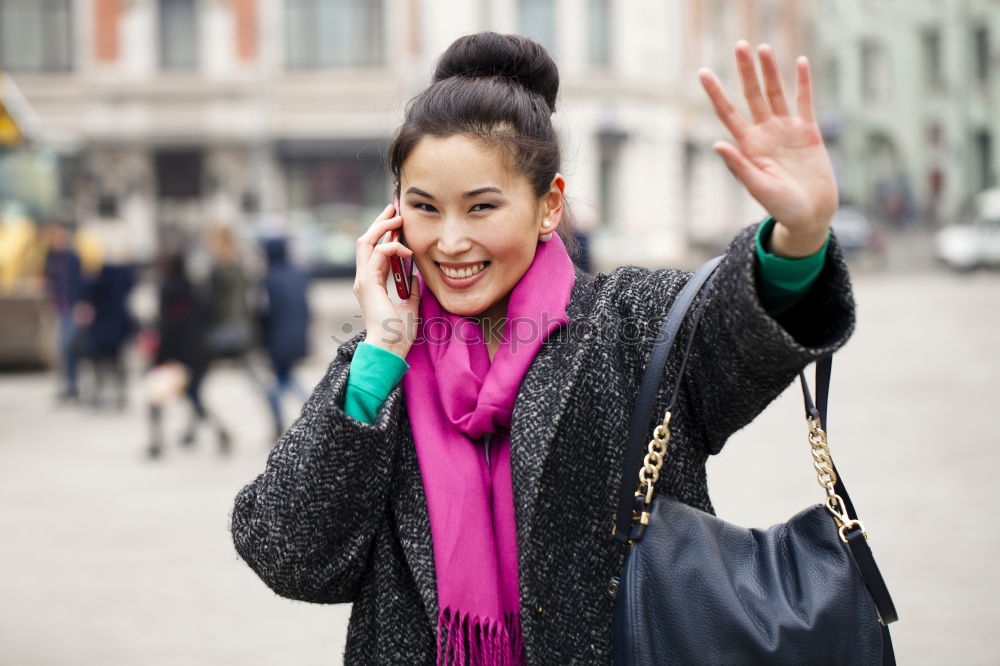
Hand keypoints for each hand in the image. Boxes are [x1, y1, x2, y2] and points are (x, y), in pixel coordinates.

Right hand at [353, 203, 420, 358]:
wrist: (391, 348)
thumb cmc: (399, 332)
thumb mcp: (409, 305)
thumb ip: (410, 290)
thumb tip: (416, 277)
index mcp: (371, 283)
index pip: (374, 250)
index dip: (385, 233)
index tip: (398, 221)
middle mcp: (364, 279)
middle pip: (366, 241)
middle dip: (380, 222)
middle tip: (394, 208)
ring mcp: (363, 281)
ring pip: (366, 243)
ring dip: (383, 227)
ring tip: (397, 217)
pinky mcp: (368, 284)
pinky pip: (378, 255)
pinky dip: (392, 247)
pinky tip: (406, 248)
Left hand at [699, 41, 837, 257]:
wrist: (810, 214)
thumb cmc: (781, 207)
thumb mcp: (758, 187)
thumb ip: (739, 166)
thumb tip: (717, 144)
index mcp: (748, 146)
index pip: (728, 113)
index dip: (715, 92)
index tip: (703, 72)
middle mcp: (765, 133)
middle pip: (752, 95)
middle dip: (746, 70)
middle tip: (740, 44)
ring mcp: (786, 130)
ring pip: (776, 93)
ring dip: (770, 71)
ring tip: (763, 47)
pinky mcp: (809, 131)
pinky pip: (804, 101)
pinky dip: (803, 82)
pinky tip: (799, 62)